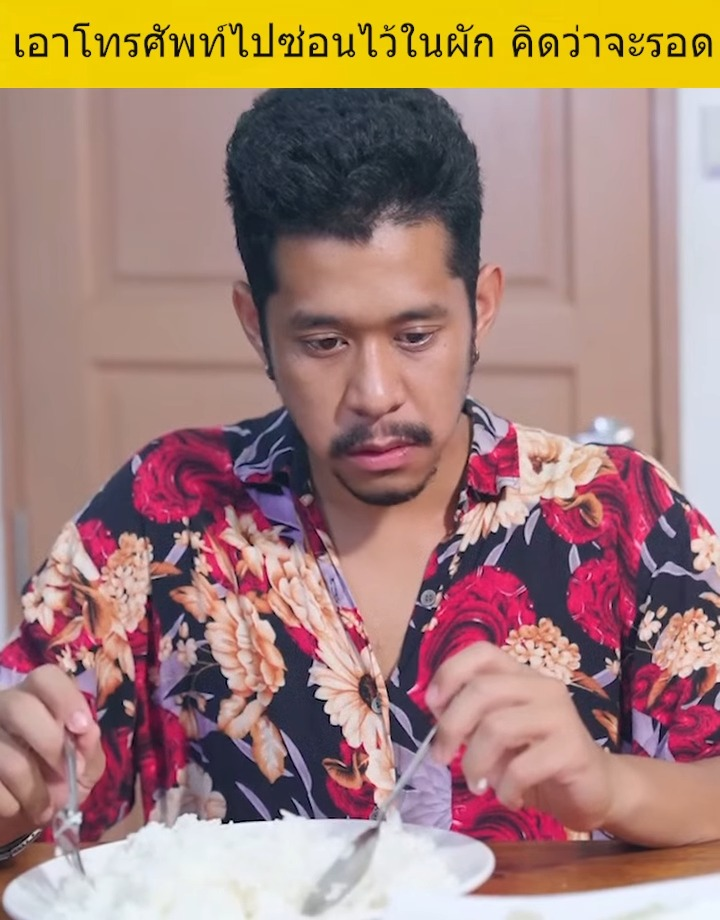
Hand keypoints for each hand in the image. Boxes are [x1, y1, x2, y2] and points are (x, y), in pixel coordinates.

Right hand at [0, 665, 104, 829]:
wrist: (24, 814)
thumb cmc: (58, 780)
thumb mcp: (84, 766)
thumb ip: (90, 748)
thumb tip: (88, 732)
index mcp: (38, 698)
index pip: (46, 677)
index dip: (65, 698)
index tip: (82, 728)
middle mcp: (4, 707)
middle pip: (18, 706)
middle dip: (49, 743)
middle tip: (67, 773)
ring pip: (3, 751)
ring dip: (32, 788)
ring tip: (45, 808)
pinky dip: (9, 802)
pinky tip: (16, 807)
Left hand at [426, 642, 614, 832]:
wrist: (596, 790)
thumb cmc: (537, 760)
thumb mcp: (496, 737)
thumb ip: (471, 719)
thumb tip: (436, 711)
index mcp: (521, 676)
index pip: (482, 652)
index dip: (450, 672)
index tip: (432, 705)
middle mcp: (542, 687)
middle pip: (482, 689)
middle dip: (451, 725)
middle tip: (441, 757)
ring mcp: (560, 715)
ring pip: (497, 727)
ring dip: (475, 762)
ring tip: (477, 784)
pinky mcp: (572, 750)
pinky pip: (522, 766)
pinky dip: (505, 788)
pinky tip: (509, 797)